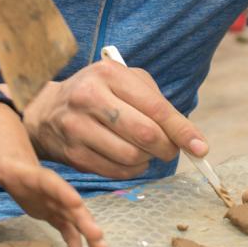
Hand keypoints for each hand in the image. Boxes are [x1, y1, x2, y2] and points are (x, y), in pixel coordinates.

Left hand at [0, 102, 105, 246]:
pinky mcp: (41, 200)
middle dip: (82, 217)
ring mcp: (43, 191)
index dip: (60, 191)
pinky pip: (60, 217)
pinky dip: (70, 233)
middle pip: (65, 198)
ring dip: (83, 229)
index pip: (45, 179)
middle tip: (98, 238)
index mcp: (22, 170)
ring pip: (68, 210)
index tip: (76, 204)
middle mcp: (40, 181)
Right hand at [22, 60, 208, 179]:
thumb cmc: (98, 92)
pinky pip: (115, 172)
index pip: (155, 108)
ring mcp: (77, 128)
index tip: (201, 147)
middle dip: (167, 147)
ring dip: (148, 160)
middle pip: (144, 134)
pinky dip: (132, 171)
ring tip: (146, 151)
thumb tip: (190, 138)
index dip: (182, 131)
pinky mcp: (72, 155)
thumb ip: (158, 104)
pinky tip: (130, 160)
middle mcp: (89, 98)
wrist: (46, 110)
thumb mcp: (125, 82)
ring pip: (131, 156)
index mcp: (108, 74)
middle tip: (171, 149)